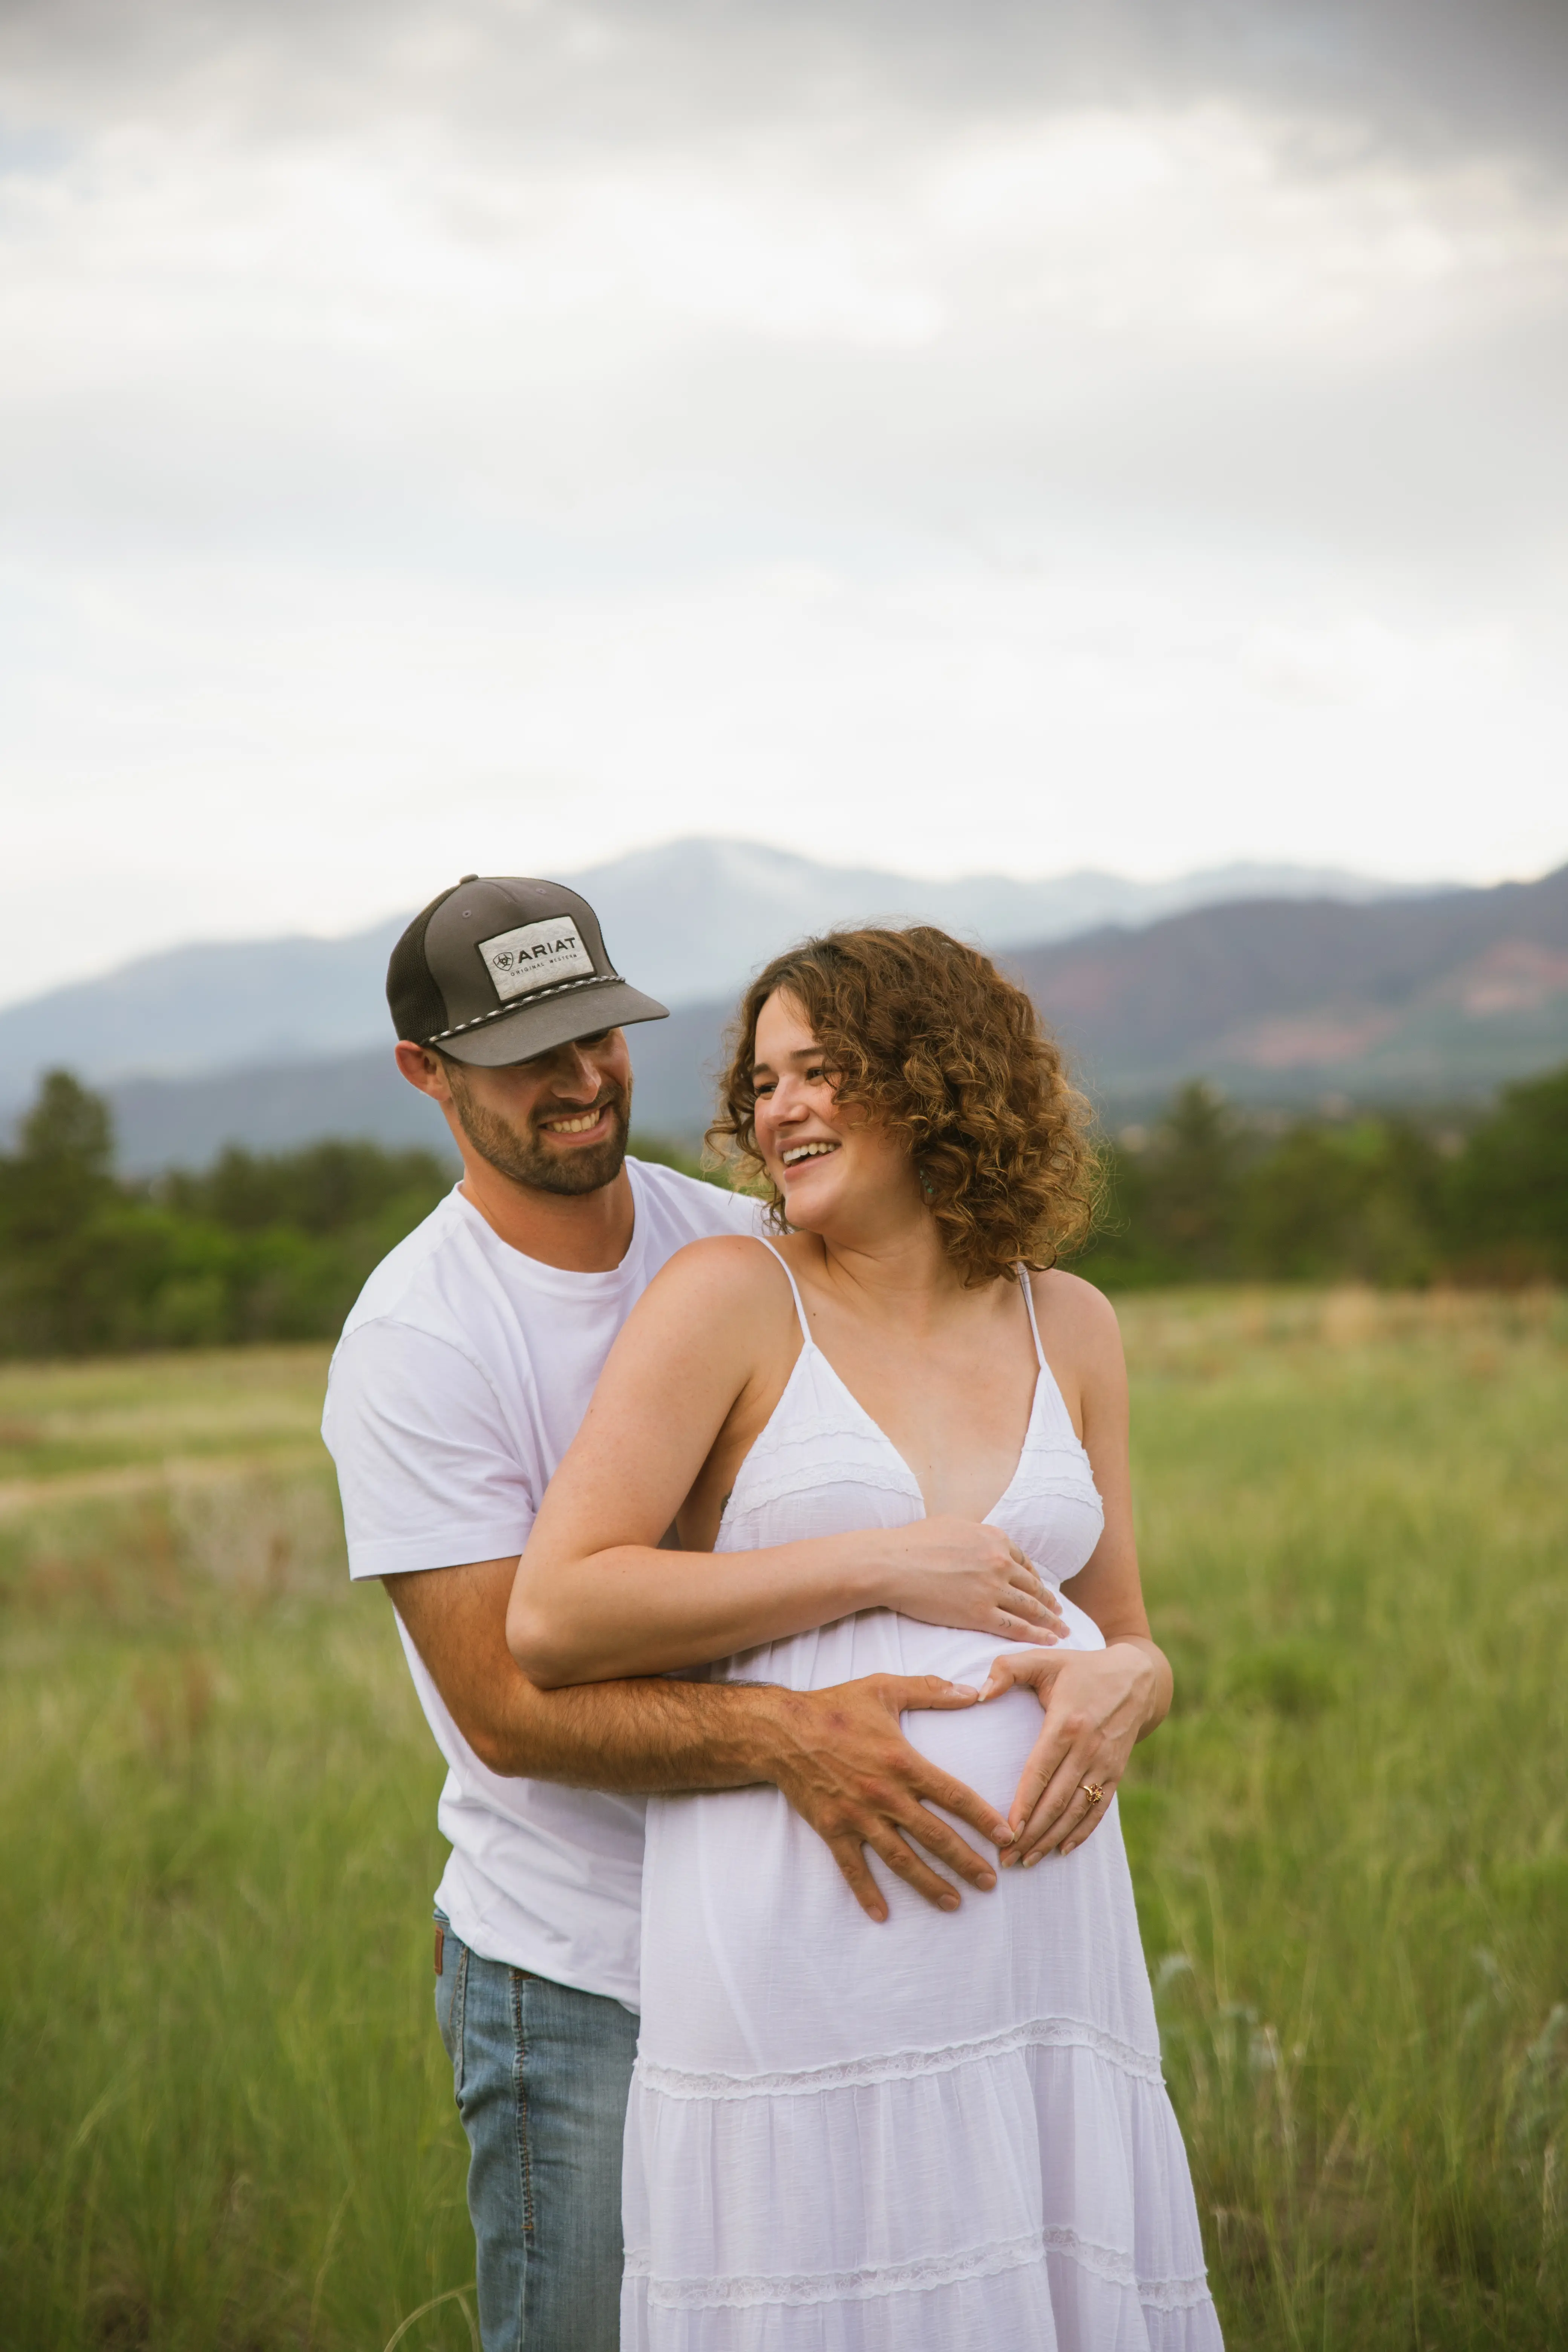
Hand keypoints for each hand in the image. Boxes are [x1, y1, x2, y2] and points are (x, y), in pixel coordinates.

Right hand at [762, 1673, 1015, 1922]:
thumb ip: (930, 1691)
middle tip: (990, 1882)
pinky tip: (882, 1914)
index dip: (983, 1818)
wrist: (781, 1730)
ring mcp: (858, 1816)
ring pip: (901, 1859)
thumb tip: (974, 1691)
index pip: (953, 1795)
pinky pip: (852, 1868)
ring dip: (929, 1884)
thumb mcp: (884, 1688)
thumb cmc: (835, 1706)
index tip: (1006, 1837)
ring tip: (954, 1903)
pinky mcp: (832, 1829)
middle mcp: (885, 1795)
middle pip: (934, 1836)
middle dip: (965, 1862)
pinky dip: (866, 1892)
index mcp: (902, 1762)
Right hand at [876, 1518, 1065, 1644]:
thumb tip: (980, 1540)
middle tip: (1061, 1615)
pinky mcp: (979, 1613)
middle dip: (1050, 1603)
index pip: (1024, 1562)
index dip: (1035, 1579)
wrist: (892, 1563)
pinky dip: (1035, 1635)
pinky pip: (1015, 1627)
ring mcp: (992, 1589)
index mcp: (994, 1539)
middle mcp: (1000, 1562)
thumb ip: (975, 1534)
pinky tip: (1048, 1641)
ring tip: (1061, 1631)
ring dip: (1050, 1621)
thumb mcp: (952, 1525)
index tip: (1042, 1590)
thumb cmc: (913, 1542)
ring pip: (1030, 1608)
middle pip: (1032, 1586)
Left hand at [978, 1640, 1160, 1866]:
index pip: (1039, 1773)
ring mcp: (1105, 1764)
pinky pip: (1099, 1809)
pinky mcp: (1116, 1772)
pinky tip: (1062, 1850)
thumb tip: (979, 1693)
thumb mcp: (1044, 1658)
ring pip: (1076, 1811)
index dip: (1023, 1805)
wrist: (1136, 1678)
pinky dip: (1082, 1833)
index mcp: (1066, 1724)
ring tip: (1027, 1860)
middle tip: (1006, 1859)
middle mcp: (1087, 1749)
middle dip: (1031, 1834)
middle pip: (1056, 1801)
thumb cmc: (1080, 1668)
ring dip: (1052, 1839)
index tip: (1005, 1832)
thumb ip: (1007, 1669)